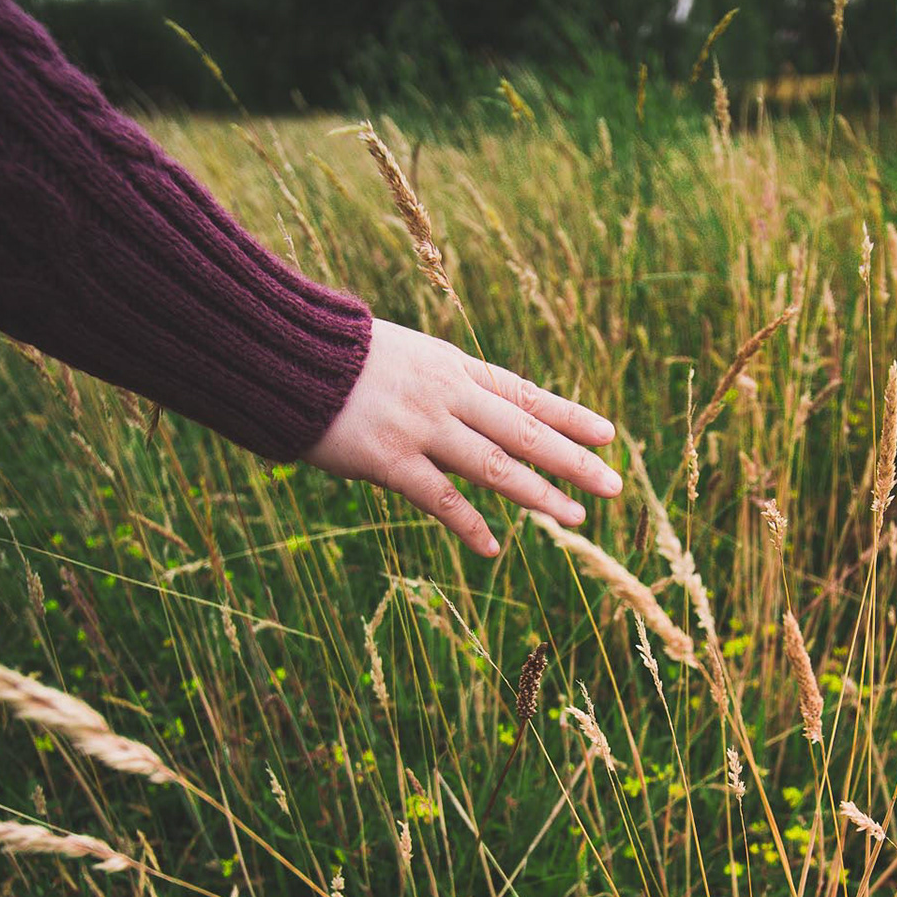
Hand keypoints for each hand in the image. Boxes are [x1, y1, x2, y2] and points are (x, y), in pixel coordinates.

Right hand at [304, 318, 621, 555]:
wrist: (281, 350)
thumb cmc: (336, 356)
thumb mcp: (403, 355)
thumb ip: (441, 383)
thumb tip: (472, 406)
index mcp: (453, 366)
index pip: (524, 394)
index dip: (569, 415)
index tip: (608, 433)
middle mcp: (447, 394)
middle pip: (525, 431)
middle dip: (574, 459)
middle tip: (614, 484)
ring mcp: (421, 426)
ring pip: (495, 465)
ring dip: (539, 494)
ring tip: (576, 518)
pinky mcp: (388, 458)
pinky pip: (439, 498)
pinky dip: (468, 524)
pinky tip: (493, 547)